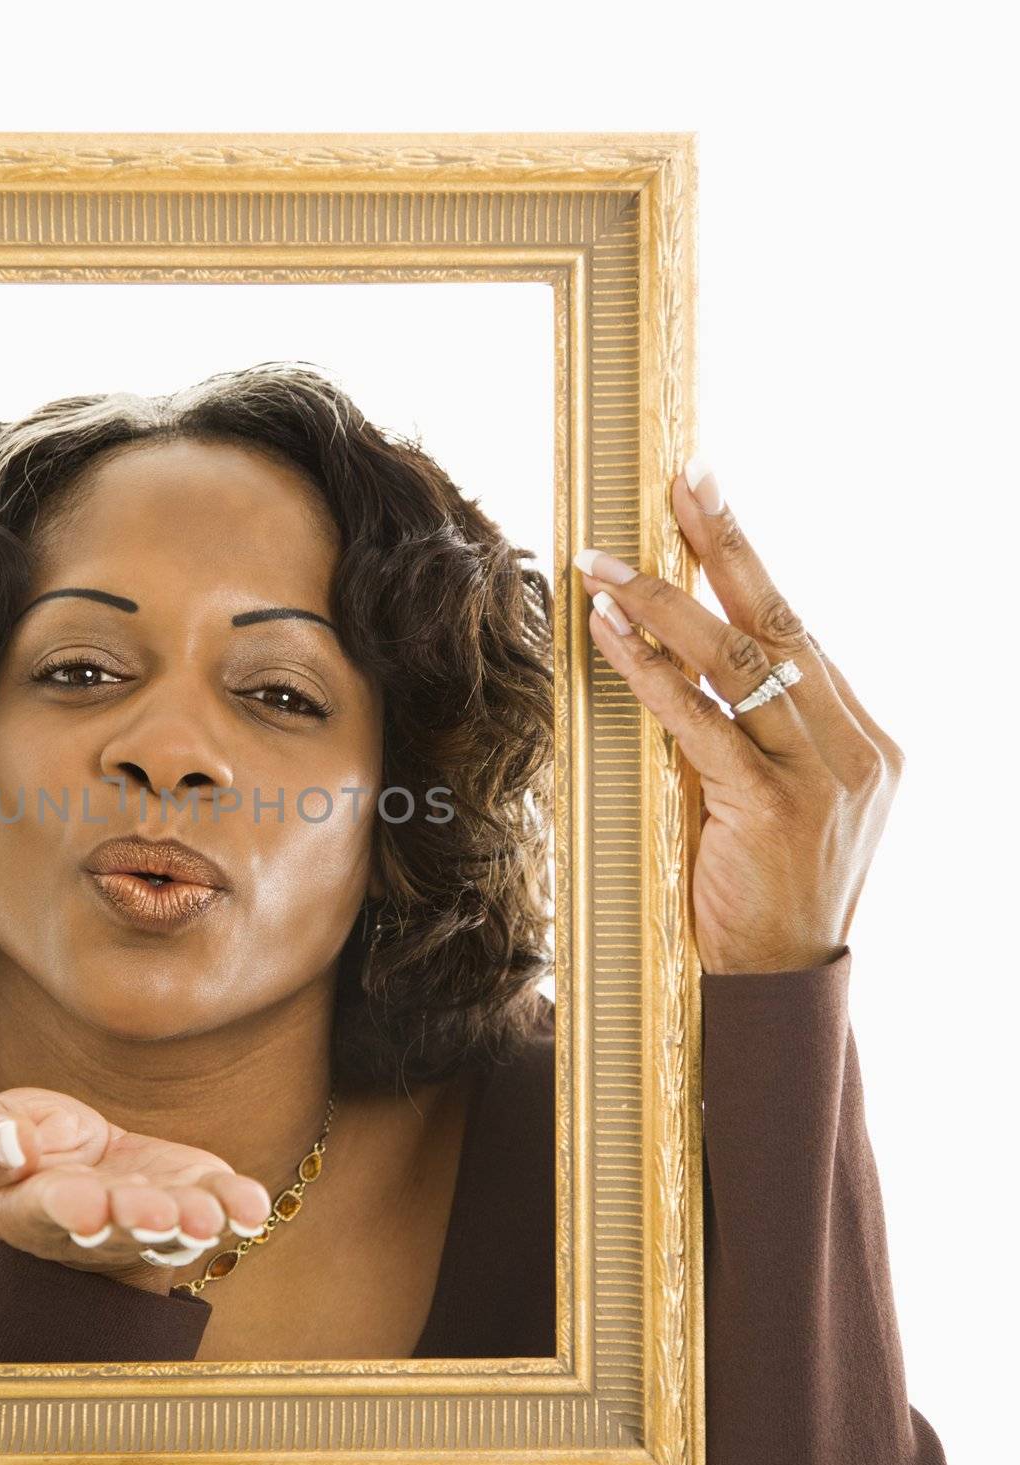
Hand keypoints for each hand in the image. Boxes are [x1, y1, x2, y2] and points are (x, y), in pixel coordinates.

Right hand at [0, 1087, 274, 1285]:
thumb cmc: (23, 1146)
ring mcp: (148, 1217)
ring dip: (189, 1223)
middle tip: (157, 1215)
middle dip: (137, 1219)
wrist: (80, 1161)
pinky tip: (250, 1207)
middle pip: (116, 1229)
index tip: (86, 1208)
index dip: (68, 1209)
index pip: (47, 1211)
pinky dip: (235, 1208)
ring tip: (206, 1218)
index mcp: (29, 1209)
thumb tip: (12, 1143)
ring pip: (169, 1228)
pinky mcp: (190, 1192)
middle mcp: (94, 1228)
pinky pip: (216, 1206)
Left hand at [576, 462, 904, 975]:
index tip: (707, 503)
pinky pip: (701, 723)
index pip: (799, 633)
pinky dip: (651, 675)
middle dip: (727, 545)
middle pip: (783, 623)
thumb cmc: (760, 890)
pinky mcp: (774, 810)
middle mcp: (854, 747)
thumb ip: (744, 737)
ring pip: (741, 664)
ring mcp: (823, 779)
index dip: (749, 565)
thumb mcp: (766, 800)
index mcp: (861, 739)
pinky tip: (609, 635)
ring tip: (604, 564)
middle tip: (683, 480)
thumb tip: (673, 666)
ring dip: (663, 605)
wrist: (778, 984)